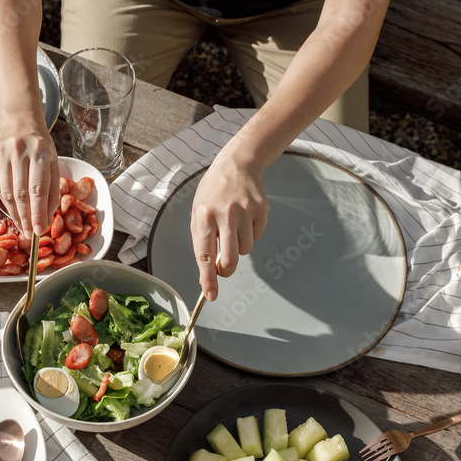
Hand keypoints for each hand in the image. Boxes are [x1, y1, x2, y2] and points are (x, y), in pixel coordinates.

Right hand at [0, 114, 58, 237]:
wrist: (19, 119)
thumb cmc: (40, 144)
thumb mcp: (53, 162)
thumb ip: (52, 190)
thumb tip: (46, 218)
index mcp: (40, 152)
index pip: (38, 189)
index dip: (38, 212)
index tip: (39, 230)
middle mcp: (19, 152)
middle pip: (21, 194)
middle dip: (26, 218)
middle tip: (29, 234)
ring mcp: (2, 155)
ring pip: (6, 193)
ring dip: (15, 214)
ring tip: (22, 227)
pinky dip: (6, 203)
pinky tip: (13, 212)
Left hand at [189, 150, 268, 300]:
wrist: (236, 165)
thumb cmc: (212, 193)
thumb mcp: (198, 213)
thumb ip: (202, 241)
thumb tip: (208, 272)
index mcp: (204, 216)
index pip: (205, 255)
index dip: (208, 278)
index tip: (211, 295)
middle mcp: (225, 214)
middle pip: (230, 258)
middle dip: (227, 270)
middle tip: (223, 267)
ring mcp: (245, 211)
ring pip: (245, 249)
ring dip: (239, 247)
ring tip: (233, 228)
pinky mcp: (261, 209)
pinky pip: (257, 236)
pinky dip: (250, 234)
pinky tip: (244, 218)